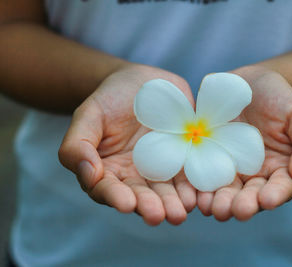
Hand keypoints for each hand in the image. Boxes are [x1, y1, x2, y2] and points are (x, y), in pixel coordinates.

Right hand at [58, 64, 195, 224]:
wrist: (143, 82)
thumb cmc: (110, 98)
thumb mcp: (89, 115)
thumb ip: (78, 145)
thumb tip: (89, 175)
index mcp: (108, 171)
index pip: (108, 189)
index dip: (116, 197)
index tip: (126, 203)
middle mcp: (136, 176)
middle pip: (141, 196)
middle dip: (150, 206)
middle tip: (159, 216)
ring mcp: (163, 169)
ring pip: (168, 191)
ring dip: (175, 203)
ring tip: (181, 210)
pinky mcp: (184, 159)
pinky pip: (191, 174)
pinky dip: (196, 186)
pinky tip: (201, 194)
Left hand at [197, 65, 291, 220]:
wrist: (251, 83)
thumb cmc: (282, 99)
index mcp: (281, 170)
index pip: (282, 188)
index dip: (275, 196)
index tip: (267, 200)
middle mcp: (254, 176)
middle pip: (249, 197)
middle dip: (242, 205)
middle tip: (235, 210)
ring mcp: (229, 169)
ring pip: (224, 192)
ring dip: (218, 202)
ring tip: (211, 206)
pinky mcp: (207, 158)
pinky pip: (201, 174)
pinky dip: (196, 186)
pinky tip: (192, 193)